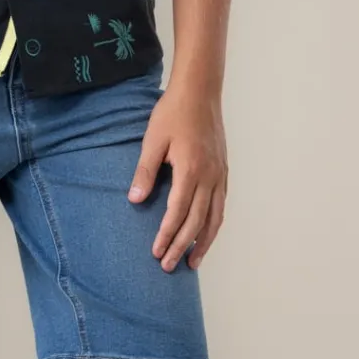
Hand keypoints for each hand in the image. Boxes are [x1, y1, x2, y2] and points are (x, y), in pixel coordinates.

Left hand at [127, 81, 226, 269]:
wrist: (200, 92)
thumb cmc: (172, 114)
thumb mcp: (153, 141)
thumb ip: (145, 172)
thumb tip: (135, 200)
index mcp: (190, 170)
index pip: (178, 212)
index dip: (167, 235)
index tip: (156, 252)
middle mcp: (209, 177)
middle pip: (197, 221)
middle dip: (182, 246)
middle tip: (168, 266)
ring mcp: (220, 175)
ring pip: (214, 218)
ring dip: (203, 242)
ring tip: (193, 262)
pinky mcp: (224, 172)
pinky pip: (221, 206)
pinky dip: (214, 225)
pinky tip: (206, 234)